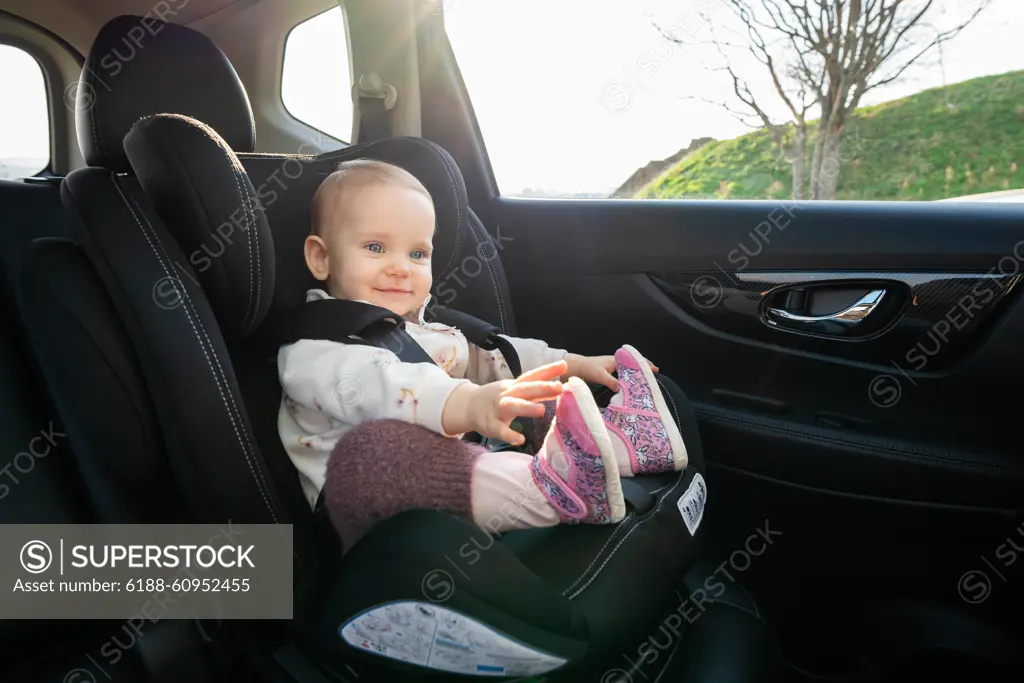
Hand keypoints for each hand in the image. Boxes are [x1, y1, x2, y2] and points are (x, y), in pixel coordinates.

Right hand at [442, 361, 566, 444]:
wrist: (469, 406)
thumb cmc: (500, 398)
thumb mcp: (517, 391)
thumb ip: (538, 390)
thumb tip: (562, 385)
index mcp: (515, 385)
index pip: (532, 375)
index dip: (547, 371)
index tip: (564, 365)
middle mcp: (507, 393)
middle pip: (524, 388)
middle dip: (542, 387)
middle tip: (559, 387)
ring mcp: (497, 408)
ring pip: (511, 406)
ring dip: (526, 407)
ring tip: (541, 410)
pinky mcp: (489, 424)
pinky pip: (499, 429)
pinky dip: (509, 434)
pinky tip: (520, 440)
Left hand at [564, 353, 658, 392]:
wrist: (576, 368)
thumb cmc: (588, 368)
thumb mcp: (600, 376)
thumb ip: (611, 382)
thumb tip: (622, 390)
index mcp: (616, 361)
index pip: (635, 361)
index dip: (645, 365)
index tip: (656, 370)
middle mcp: (616, 363)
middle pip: (634, 366)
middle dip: (644, 370)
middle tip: (654, 378)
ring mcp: (612, 368)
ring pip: (629, 371)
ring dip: (636, 375)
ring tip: (645, 383)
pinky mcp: (609, 374)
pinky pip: (623, 376)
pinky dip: (629, 379)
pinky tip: (631, 386)